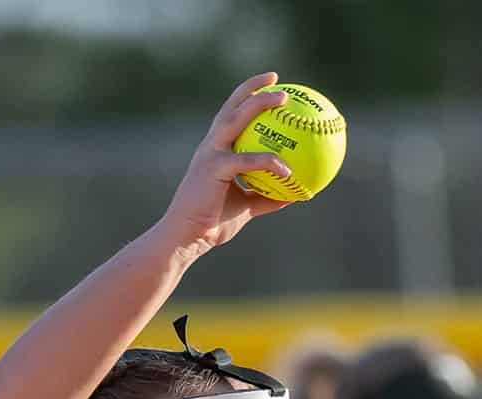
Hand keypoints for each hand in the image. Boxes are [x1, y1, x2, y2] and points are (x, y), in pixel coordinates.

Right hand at [155, 72, 295, 254]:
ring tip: (283, 98)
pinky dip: (268, 162)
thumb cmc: (212, 224)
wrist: (187, 238)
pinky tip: (288, 169)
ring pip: (235, 120)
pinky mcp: (213, 169)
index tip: (271, 86)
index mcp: (217, 151)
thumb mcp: (246, 208)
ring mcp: (210, 154)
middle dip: (251, 88)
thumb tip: (294, 193)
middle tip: (275, 78)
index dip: (249, 98)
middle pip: (231, 107)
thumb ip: (266, 197)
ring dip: (258, 104)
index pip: (232, 116)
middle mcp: (211, 146)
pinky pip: (247, 161)